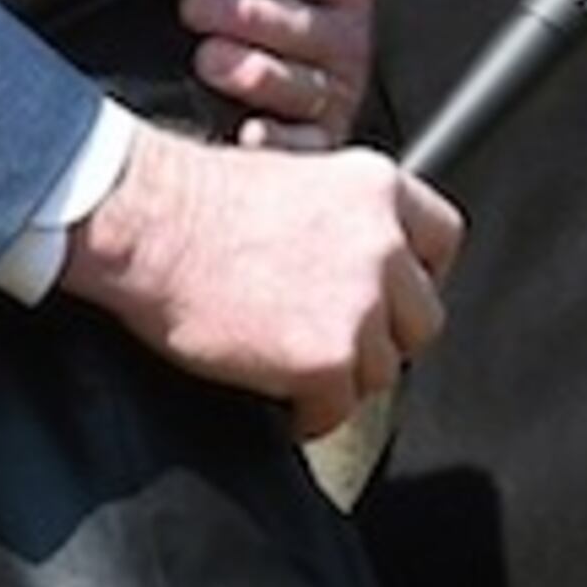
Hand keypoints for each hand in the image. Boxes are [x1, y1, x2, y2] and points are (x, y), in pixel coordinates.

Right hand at [59, 125, 460, 437]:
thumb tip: (356, 260)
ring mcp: (359, 306)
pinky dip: (312, 413)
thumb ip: (341, 215)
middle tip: (338, 337)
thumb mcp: (286, 173)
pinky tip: (282, 399)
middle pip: (422, 317)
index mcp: (373, 187)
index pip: (442, 237)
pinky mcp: (326, 359)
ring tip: (295, 366)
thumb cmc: (189, 197)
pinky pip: (339, 410)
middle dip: (384, 333)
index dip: (417, 273)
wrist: (144, 223)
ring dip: (342, 374)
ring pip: (382, 368)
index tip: (393, 293)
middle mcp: (381, 245)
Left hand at [184, 0, 374, 148]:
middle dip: (248, 12)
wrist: (289, 97)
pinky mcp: (316, 148)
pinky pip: (299, 149)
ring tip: (211, 60)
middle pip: (305, 25)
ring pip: (300, 84)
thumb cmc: (276, 13)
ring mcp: (334, 97)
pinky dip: (271, 142)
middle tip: (196, 6)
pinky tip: (245, 133)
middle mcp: (346, 42)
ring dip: (253, 71)